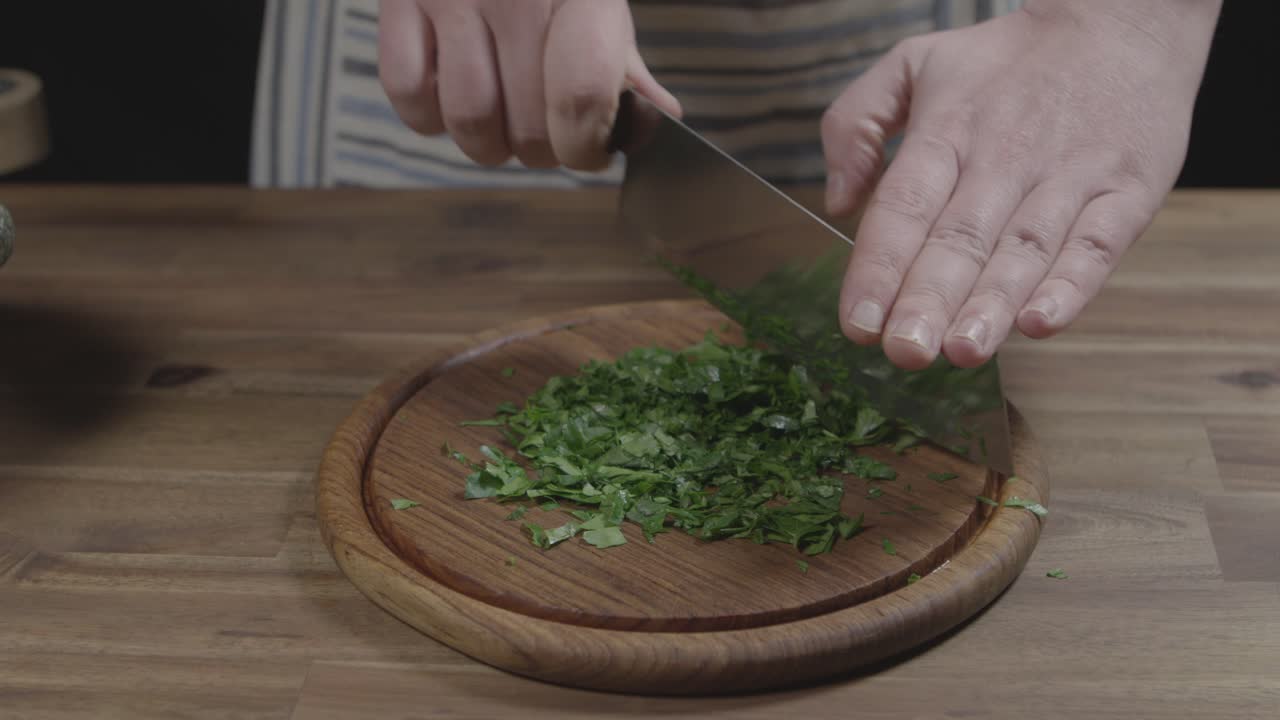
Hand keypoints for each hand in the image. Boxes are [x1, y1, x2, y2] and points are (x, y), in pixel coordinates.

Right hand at [377, 0, 679, 169]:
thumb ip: (622, 65)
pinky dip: (430, 117)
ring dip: (489, 145)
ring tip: (501, 124)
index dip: (586, 146)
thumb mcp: (599, 0)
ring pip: (469, 121)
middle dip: (543, 151)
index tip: (590, 151)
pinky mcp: (400, 1)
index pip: (581, 98)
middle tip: (546, 134)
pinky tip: (452, 96)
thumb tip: (659, 119)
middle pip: (528, 126)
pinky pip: (409, 95)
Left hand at [822, 0, 1220, 369]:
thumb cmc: (1004, 60)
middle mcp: (1004, 156)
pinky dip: (1072, 286)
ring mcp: (1070, 175)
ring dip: (992, 305)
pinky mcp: (1128, 190)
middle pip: (961, 237)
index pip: (905, 205)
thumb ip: (855, 123)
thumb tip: (838, 204)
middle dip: (929, 299)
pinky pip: (1097, 244)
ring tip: (962, 351)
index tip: (857, 323)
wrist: (1124, 21)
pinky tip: (1042, 323)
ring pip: (1025, 249)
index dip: (879, 267)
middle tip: (904, 351)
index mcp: (947, 130)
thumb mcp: (913, 62)